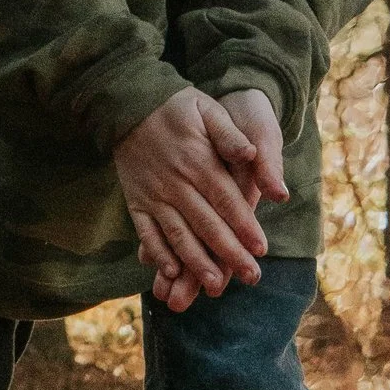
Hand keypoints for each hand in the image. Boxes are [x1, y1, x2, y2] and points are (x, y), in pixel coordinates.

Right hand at [115, 86, 287, 312]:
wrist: (128, 103)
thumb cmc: (176, 106)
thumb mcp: (207, 108)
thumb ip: (229, 134)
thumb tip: (251, 154)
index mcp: (198, 161)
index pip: (226, 199)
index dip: (244, 225)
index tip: (261, 249)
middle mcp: (176, 182)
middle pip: (206, 224)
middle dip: (229, 253)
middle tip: (250, 276)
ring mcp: (154, 195)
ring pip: (177, 234)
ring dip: (195, 262)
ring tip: (214, 285)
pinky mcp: (136, 201)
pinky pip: (146, 231)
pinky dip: (157, 252)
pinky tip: (170, 271)